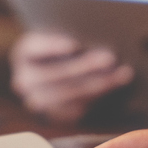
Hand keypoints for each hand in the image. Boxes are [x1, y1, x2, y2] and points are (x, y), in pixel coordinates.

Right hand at [10, 31, 131, 124]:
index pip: (35, 47)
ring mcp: (38, 101)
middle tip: (110, 57)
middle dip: (85, 66)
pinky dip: (100, 95)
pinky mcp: (56, 116)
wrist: (63, 70)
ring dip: (99, 83)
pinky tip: (117, 83)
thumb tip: (97, 31)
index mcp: (24, 53)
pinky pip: (78, 108)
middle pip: (56, 74)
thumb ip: (74, 31)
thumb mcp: (64, 32)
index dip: (53, 46)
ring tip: (122, 72)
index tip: (75, 44)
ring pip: (71, 94)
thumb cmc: (68, 42)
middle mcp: (25, 79)